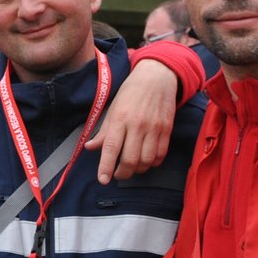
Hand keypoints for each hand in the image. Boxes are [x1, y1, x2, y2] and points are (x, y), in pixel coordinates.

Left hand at [84, 58, 176, 183]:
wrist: (157, 77)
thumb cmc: (131, 93)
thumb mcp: (113, 108)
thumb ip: (103, 131)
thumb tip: (90, 148)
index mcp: (120, 118)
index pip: (111, 148)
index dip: (106, 167)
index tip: (103, 180)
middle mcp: (137, 125)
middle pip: (130, 160)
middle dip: (123, 173)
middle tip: (118, 174)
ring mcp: (154, 128)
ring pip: (146, 161)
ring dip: (138, 170)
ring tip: (132, 167)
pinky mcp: (167, 130)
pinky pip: (160, 155)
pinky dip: (152, 163)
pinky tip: (146, 160)